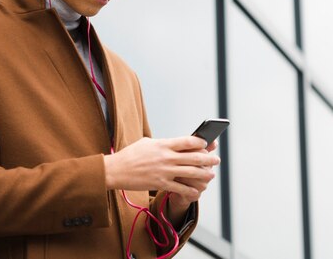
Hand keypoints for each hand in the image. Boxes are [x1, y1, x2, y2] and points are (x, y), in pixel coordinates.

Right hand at [103, 136, 219, 199]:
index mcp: (164, 144)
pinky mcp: (161, 184)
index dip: (201, 143)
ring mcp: (165, 171)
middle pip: (194, 157)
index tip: (207, 144)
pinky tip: (197, 191)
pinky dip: (191, 190)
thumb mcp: (147, 143)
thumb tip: (175, 143)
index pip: (188, 141)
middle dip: (208, 159)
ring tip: (211, 175)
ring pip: (191, 173)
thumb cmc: (130, 155)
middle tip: (216, 160)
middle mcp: (166, 157)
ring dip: (204, 174)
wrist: (116, 170)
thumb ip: (163, 143)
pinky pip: (180, 188)